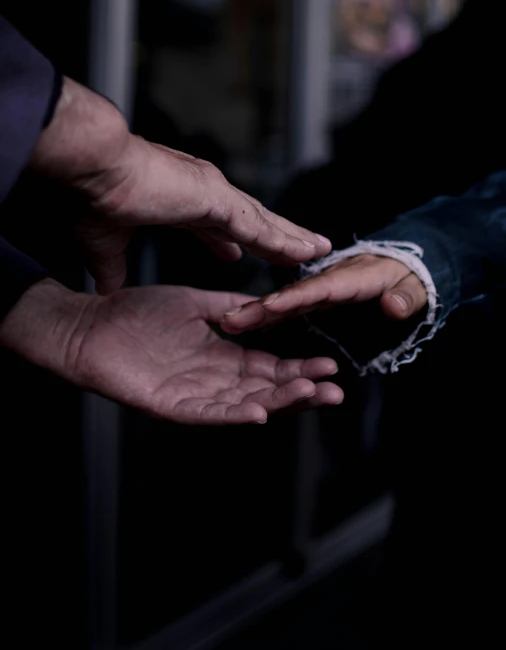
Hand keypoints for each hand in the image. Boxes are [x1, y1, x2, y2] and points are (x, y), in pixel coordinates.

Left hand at [0, 280, 341, 423]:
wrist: (90, 324)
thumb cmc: (137, 313)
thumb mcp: (195, 304)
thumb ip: (231, 307)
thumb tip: (268, 304)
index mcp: (220, 355)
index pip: (269, 367)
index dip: (299, 367)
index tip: (329, 363)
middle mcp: (212, 379)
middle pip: (265, 390)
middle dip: (301, 390)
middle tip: (336, 390)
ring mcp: (192, 395)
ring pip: (244, 404)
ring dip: (278, 403)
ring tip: (311, 395)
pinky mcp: (169, 406)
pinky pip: (206, 414)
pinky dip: (232, 415)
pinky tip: (259, 413)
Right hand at [30, 78, 330, 292]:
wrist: (94, 169)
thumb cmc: (95, 196)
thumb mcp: (105, 243)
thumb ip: (113, 266)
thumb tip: (107, 287)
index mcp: (179, 198)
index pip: (211, 223)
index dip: (224, 241)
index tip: (234, 255)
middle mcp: (202, 191)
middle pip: (249, 220)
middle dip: (273, 236)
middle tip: (298, 251)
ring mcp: (214, 193)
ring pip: (263, 221)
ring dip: (290, 237)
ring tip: (318, 250)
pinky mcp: (219, 200)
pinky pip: (261, 227)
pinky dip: (285, 240)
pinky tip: (307, 251)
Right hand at [221, 253, 427, 333]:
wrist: (403, 267)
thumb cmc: (410, 276)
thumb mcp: (418, 286)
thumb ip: (406, 296)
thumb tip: (394, 306)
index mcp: (353, 278)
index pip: (320, 289)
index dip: (295, 298)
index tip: (269, 307)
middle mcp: (329, 283)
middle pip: (292, 296)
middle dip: (261, 308)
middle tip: (230, 320)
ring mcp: (320, 291)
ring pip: (285, 304)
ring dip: (257, 313)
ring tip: (228, 323)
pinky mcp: (317, 300)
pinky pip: (290, 309)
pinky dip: (267, 316)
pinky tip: (245, 323)